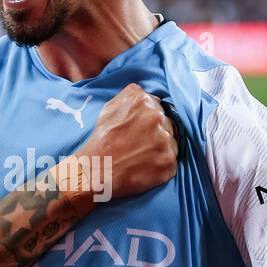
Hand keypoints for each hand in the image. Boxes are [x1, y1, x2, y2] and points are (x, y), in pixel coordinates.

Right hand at [73, 83, 177, 200]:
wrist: (95, 172)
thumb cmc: (101, 141)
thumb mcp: (110, 107)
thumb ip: (131, 96)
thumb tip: (146, 95)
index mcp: (144, 101)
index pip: (158, 108)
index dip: (150, 122)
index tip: (141, 131)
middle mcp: (158, 118)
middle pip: (167, 124)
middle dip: (156, 134)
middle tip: (139, 146)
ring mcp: (165, 140)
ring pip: (171, 143)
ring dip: (160, 149)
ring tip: (141, 157)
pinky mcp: (168, 162)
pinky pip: (171, 162)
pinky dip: (161, 166)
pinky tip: (145, 168)